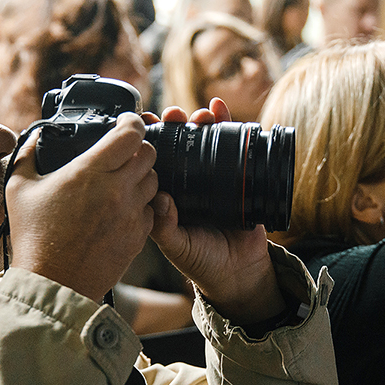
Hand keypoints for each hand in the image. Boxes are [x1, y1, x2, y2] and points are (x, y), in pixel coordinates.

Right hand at [7, 112, 158, 301]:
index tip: (125, 122)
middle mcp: (117, 190)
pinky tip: (122, 208)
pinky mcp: (138, 237)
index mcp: (90, 172)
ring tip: (122, 181)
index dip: (132, 122)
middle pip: (149, 154)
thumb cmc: (33, 239)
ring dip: (141, 176)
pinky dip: (141, 204)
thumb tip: (34, 137)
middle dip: (138, 148)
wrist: (52, 284)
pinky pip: (151, 210)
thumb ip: (27, 155)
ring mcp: (131, 214)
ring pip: (154, 181)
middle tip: (122, 152)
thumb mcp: (18, 189)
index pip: (131, 134)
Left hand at [148, 98, 284, 326]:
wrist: (240, 274)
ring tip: (200, 113)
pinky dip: (229, 125)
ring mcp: (214, 177)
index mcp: (167, 194)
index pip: (154, 160)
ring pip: (205, 140)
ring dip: (201, 121)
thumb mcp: (176, 246)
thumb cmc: (202, 262)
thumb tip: (160, 199)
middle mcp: (188, 182)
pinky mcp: (239, 177)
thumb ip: (164, 227)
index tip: (144, 124)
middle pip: (179, 143)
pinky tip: (221, 111)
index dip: (149, 141)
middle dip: (175, 124)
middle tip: (173, 115)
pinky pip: (234, 146)